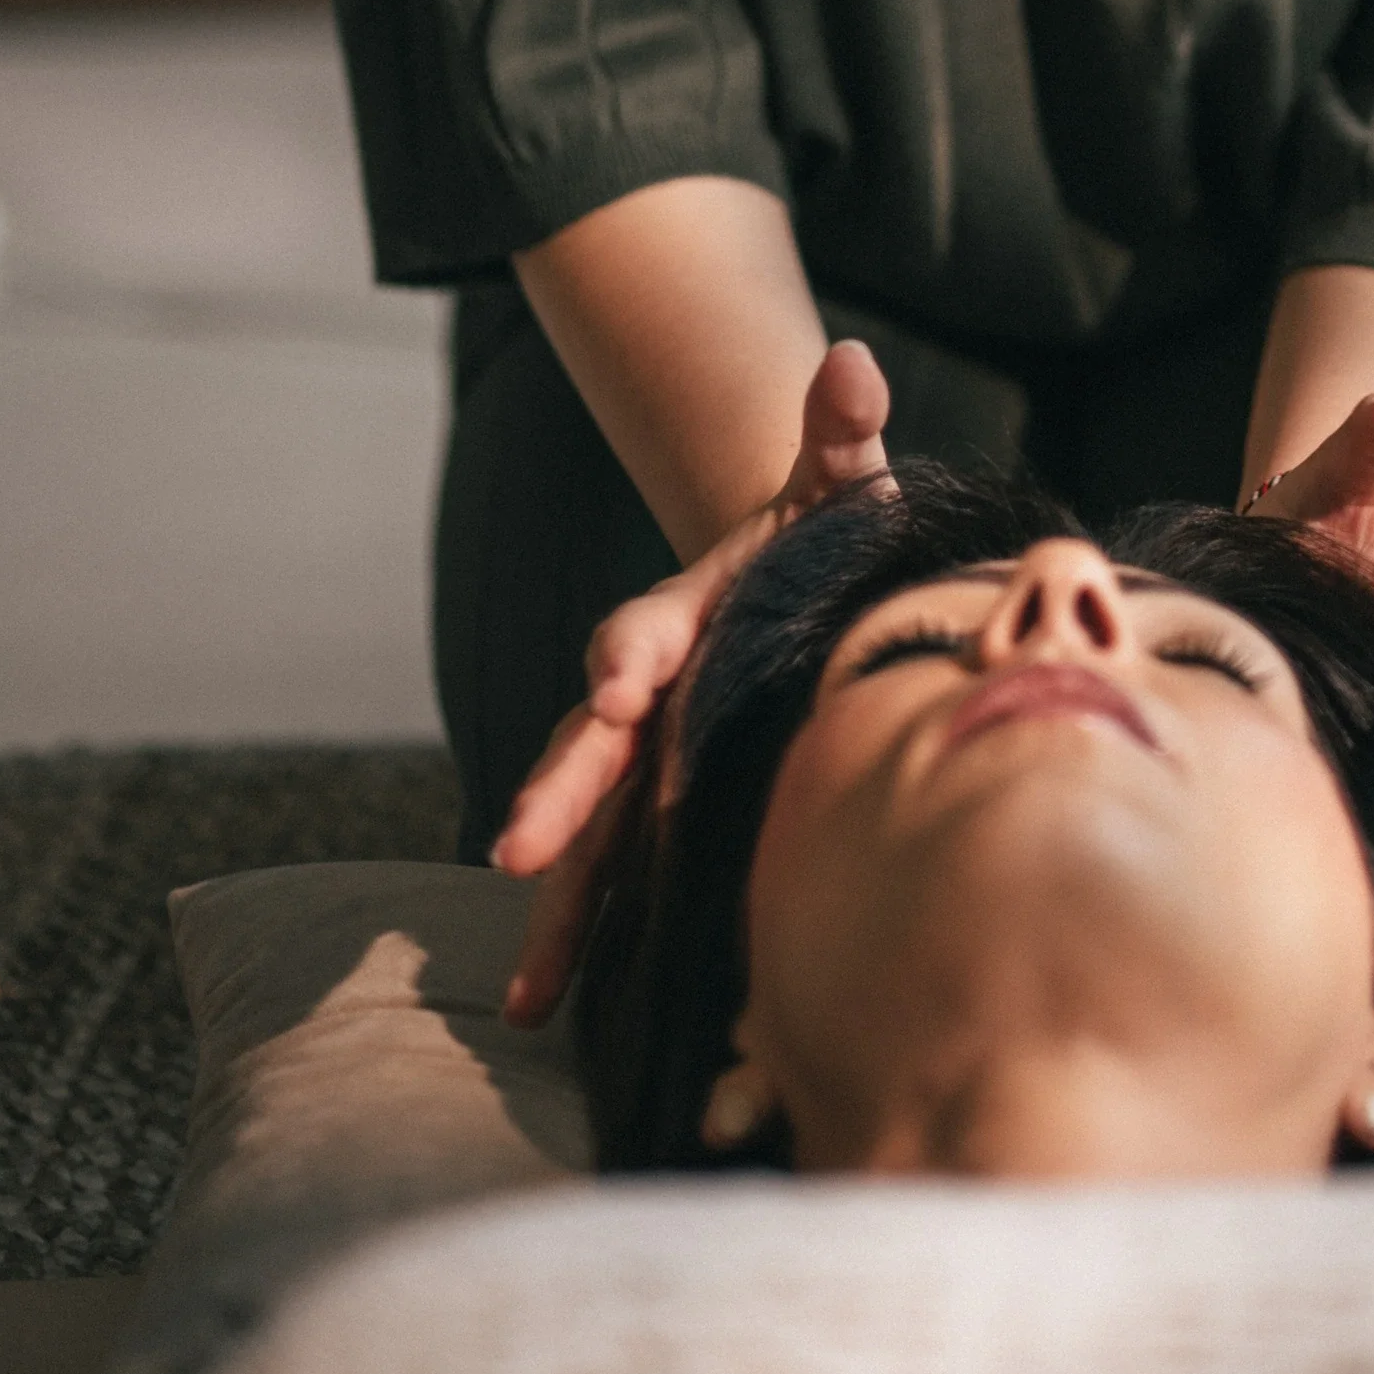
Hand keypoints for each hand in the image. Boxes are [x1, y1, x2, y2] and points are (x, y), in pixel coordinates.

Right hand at [492, 336, 892, 1025]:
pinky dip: (577, 939)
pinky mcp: (656, 815)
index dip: (632, 652)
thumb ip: (838, 430)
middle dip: (560, 792)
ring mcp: (643, 761)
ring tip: (529, 988)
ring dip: (556, 901)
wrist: (789, 576)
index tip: (621, 683)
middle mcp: (645, 691)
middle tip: (521, 842)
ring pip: (587, 830)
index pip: (647, 630)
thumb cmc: (820, 531)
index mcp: (686, 612)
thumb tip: (853, 362)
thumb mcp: (835, 479)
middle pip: (590, 744)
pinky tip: (546, 1011)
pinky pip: (611, 880)